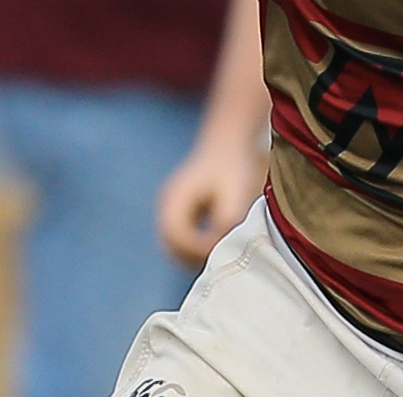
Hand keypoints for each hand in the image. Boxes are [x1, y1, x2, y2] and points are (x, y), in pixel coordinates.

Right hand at [157, 137, 264, 264]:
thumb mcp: (236, 194)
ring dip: (190, 254)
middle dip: (191, 258)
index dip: (197, 250)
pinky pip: (179, 237)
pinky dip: (192, 246)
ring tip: (218, 254)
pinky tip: (214, 244)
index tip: (221, 251)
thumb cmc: (233, 167)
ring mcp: (170, 207)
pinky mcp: (178, 209)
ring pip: (172, 244)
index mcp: (177, 199)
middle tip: (219, 260)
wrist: (227, 143)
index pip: (177, 237)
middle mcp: (167, 204)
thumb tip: (217, 246)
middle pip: (169, 245)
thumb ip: (226, 221)